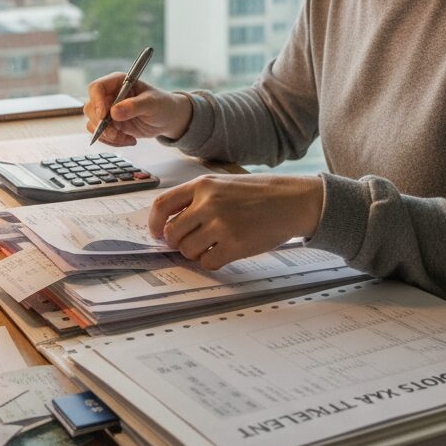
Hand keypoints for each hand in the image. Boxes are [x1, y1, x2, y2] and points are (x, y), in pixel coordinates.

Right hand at [84, 73, 192, 146]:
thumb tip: (114, 112)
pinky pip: (101, 135)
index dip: (96, 101)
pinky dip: (113, 141)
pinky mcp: (111, 125)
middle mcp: (110, 95)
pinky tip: (129, 140)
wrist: (167, 119)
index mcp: (118, 82)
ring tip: (126, 138)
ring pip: (93, 123)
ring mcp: (109, 111)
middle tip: (116, 133)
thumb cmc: (162, 105)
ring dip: (107, 135)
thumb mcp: (152, 104)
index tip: (104, 116)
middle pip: (90, 107)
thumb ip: (134, 106)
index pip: (97, 88)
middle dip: (101, 124)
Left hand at [148, 174, 323, 269]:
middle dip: (177, 242)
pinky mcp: (235, 244)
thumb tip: (170, 226)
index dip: (154, 223)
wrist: (291, 201)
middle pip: (172, 233)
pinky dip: (212, 261)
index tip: (156, 234)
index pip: (162, 205)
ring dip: (196, 253)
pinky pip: (208, 262)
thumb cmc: (258, 194)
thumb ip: (197, 199)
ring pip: (187, 250)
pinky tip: (225, 252)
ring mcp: (221, 224)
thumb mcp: (223, 184)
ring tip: (213, 245)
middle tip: (191, 243)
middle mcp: (208, 203)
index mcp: (203, 184)